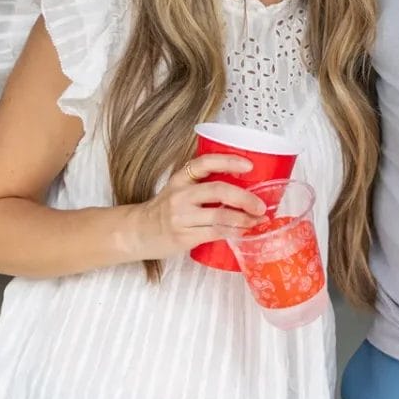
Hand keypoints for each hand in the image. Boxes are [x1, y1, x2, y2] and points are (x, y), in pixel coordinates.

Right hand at [120, 155, 267, 261]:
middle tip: (261, 205)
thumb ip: (202, 186)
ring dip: (243, 219)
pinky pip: (215, 233)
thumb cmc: (165, 211)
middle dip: (244, 197)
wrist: (138, 232)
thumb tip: (242, 188)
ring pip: (220, 215)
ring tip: (257, 220)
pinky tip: (243, 232)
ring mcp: (182, 217)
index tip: (248, 166)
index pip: (205, 163)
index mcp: (181, 179)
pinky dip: (233, 232)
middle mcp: (180, 195)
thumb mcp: (178, 190)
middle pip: (218, 190)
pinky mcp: (184, 236)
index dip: (228, 162)